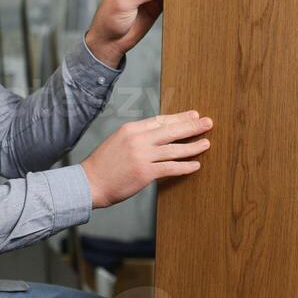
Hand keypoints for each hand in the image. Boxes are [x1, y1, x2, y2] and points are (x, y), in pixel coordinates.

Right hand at [80, 110, 211, 207]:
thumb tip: (159, 134)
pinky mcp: (145, 173)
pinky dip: (185, 166)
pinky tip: (196, 165)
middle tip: (208, 123)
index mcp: (131, 129)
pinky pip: (170, 168)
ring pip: (174, 149)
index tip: (193, 115)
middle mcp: (138, 139)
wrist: (89, 182)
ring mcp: (142, 156)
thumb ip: (138, 136)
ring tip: (206, 143)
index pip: (160, 120)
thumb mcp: (118, 141)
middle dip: (192, 126)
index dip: (179, 117)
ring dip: (193, 147)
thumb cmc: (103, 164)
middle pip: (171, 130)